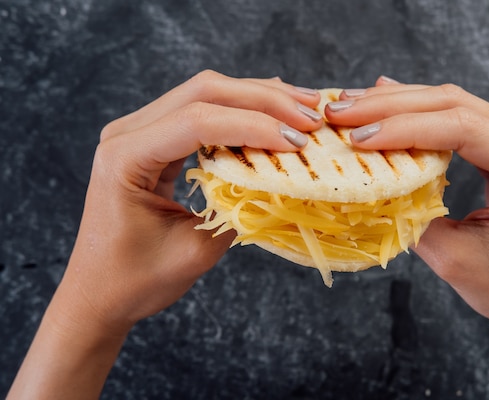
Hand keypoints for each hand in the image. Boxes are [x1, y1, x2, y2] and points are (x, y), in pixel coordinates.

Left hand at [8, 70, 321, 398]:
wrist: (98, 294)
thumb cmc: (135, 280)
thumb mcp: (194, 251)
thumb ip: (238, 211)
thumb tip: (282, 181)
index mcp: (125, 157)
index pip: (197, 122)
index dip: (253, 127)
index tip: (299, 142)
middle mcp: (127, 133)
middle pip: (203, 93)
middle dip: (263, 100)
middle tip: (310, 117)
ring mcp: (139, 131)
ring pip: (205, 94)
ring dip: (257, 98)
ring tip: (302, 109)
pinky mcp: (154, 140)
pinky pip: (202, 112)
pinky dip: (241, 111)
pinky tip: (273, 114)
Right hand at [325, 78, 488, 398]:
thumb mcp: (454, 258)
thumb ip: (411, 215)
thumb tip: (368, 184)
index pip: (462, 128)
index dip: (404, 128)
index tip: (356, 137)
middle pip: (454, 104)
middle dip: (390, 106)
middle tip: (340, 111)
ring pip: (452, 103)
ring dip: (398, 103)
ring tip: (351, 106)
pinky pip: (458, 116)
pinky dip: (417, 111)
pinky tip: (386, 98)